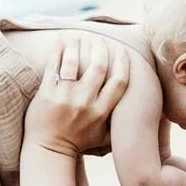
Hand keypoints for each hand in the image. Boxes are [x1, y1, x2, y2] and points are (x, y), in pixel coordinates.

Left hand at [26, 33, 128, 158]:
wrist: (48, 150)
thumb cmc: (78, 142)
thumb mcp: (104, 136)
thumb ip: (119, 123)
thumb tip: (139, 111)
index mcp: (101, 111)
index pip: (119, 81)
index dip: (123, 62)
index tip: (122, 50)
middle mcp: (85, 102)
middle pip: (98, 67)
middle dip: (101, 49)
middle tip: (100, 39)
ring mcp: (65, 96)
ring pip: (74, 62)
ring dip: (77, 45)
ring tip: (79, 36)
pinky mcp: (47, 93)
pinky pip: (52, 66)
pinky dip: (57, 51)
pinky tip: (60, 41)